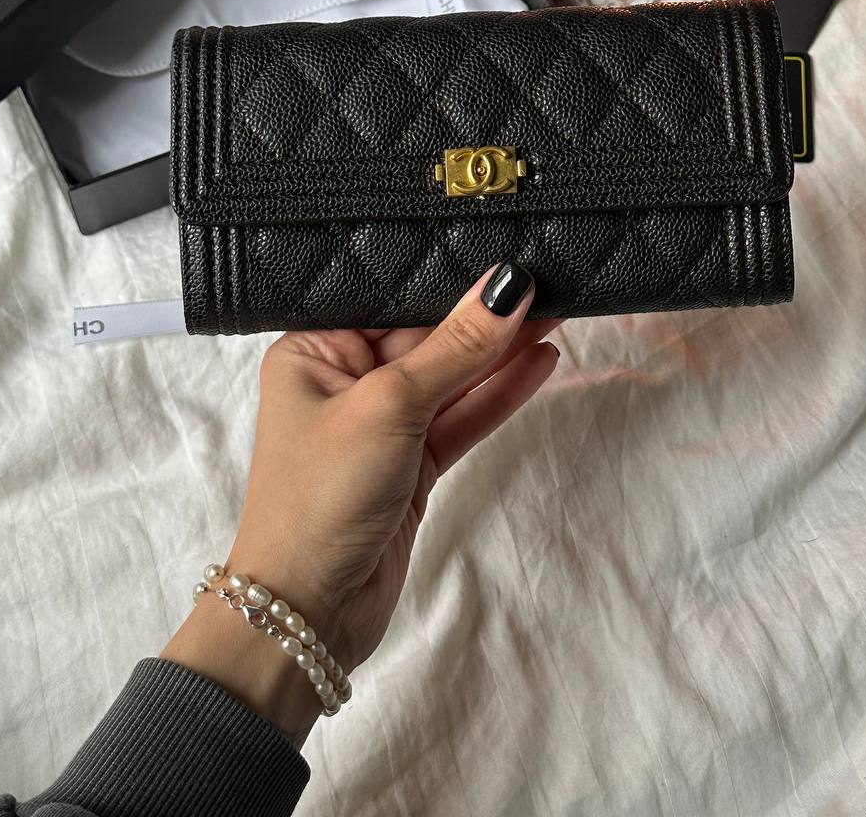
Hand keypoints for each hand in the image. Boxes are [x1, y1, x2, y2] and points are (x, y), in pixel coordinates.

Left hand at [163, 262, 560, 744]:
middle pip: (426, 336)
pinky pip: (461, 417)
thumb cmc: (322, 495)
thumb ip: (455, 349)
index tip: (502, 251)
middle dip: (482, 315)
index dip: (445, 278)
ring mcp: (382, 425)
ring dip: (501, 352)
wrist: (306, 613)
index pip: (389, 299)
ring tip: (559, 313)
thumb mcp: (389, 408)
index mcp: (314, 350)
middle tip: (546, 279)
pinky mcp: (412, 464)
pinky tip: (539, 363)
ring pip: (451, 377)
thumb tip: (507, 287)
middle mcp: (345, 380)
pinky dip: (498, 395)